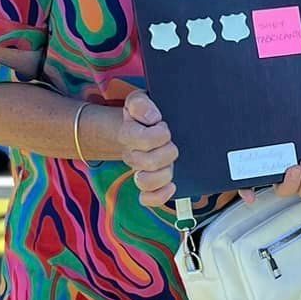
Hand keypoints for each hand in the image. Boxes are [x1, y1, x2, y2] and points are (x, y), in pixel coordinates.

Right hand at [97, 89, 179, 208]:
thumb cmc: (143, 114)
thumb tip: (152, 118)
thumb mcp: (139, 101)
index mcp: (128, 134)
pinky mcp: (149, 184)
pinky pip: (147, 199)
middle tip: (170, 141)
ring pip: (145, 183)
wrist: (141, 127)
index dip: (160, 134)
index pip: (142, 140)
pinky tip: (172, 186)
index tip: (164, 125)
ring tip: (171, 161)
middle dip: (167, 151)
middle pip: (147, 163)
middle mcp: (132, 156)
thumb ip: (140, 104)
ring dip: (164, 172)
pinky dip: (160, 196)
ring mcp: (140, 171)